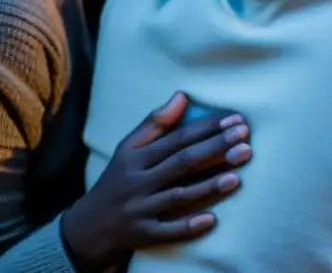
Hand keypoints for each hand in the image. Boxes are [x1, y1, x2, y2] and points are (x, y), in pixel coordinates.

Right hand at [62, 93, 251, 270]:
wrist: (86, 228)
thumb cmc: (116, 181)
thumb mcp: (127, 150)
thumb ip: (155, 123)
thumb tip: (182, 96)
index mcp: (137, 158)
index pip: (178, 139)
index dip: (207, 128)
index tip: (237, 120)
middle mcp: (138, 182)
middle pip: (181, 163)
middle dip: (214, 149)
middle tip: (245, 139)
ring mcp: (139, 210)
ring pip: (177, 197)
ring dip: (207, 187)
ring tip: (236, 177)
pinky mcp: (140, 235)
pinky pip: (166, 232)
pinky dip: (187, 227)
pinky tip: (211, 220)